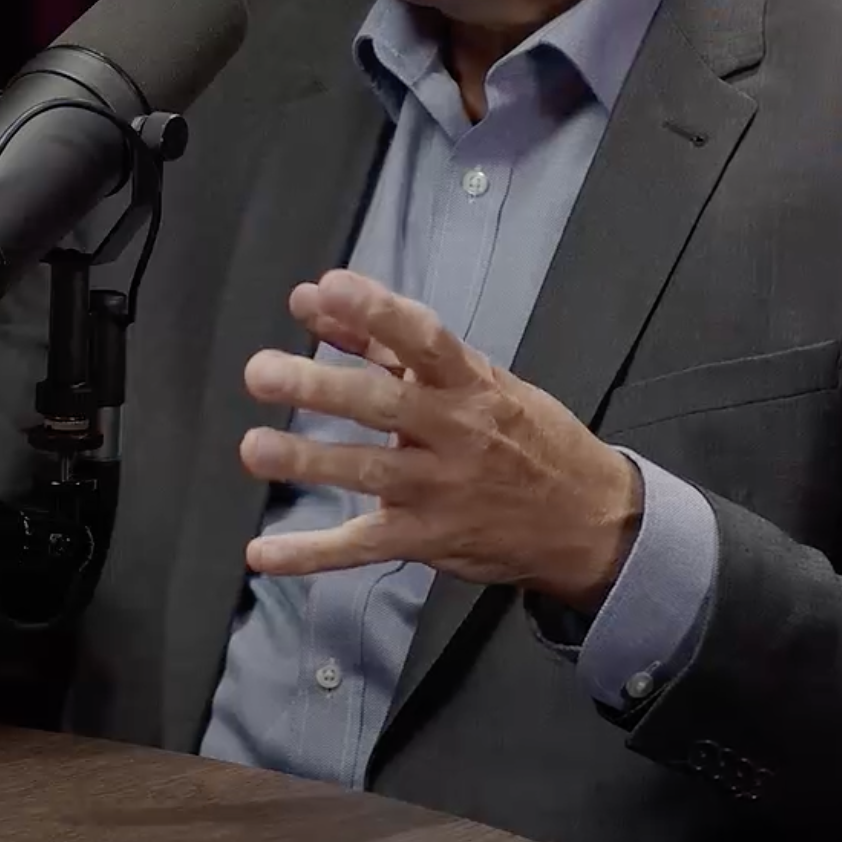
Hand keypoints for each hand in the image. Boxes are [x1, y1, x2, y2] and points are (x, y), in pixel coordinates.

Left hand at [238, 270, 642, 610]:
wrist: (587, 519)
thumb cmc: (522, 434)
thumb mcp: (474, 378)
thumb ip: (388, 342)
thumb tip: (318, 299)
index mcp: (469, 383)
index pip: (424, 339)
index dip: (377, 312)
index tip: (330, 288)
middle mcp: (455, 433)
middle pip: (383, 405)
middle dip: (321, 388)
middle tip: (262, 372)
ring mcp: (440, 490)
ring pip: (368, 473)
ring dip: (308, 462)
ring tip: (254, 448)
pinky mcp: (428, 539)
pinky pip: (362, 547)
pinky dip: (311, 554)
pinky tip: (262, 554)